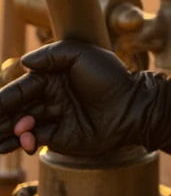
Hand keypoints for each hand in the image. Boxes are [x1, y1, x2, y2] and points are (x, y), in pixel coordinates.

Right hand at [0, 39, 157, 157]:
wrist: (132, 106)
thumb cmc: (110, 77)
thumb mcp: (83, 55)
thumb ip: (53, 54)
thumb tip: (24, 62)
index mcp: (51, 77)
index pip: (19, 89)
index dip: (1, 100)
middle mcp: (48, 98)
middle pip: (14, 109)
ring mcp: (53, 118)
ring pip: (19, 126)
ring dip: (3, 132)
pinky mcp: (58, 138)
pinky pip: (32, 140)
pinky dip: (21, 141)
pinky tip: (16, 141)